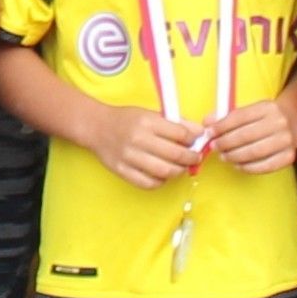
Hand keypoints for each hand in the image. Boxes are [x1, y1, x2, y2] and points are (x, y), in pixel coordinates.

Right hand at [86, 104, 212, 190]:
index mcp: (147, 121)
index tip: (196, 141)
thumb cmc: (127, 119)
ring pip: (165, 171)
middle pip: (176, 155)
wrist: (96, 127)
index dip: (194, 139)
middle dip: (192, 158)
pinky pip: (149, 183)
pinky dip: (161, 181)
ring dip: (179, 171)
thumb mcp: (150, 114)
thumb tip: (200, 133)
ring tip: (180, 167)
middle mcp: (138, 139)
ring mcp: (129, 157)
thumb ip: (175, 123)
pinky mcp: (122, 171)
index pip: (181, 134)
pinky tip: (162, 175)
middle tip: (194, 158)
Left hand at [211, 97, 296, 174]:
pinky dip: (248, 168)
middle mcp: (279, 123)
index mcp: (267, 108)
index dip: (221, 126)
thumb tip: (206, 123)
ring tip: (224, 156)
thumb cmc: (264, 118)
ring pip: (255, 152)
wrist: (294, 122)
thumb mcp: (249, 111)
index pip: (240, 117)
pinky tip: (238, 165)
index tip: (209, 133)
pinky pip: (266, 166)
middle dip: (226, 143)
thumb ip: (227, 116)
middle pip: (246, 136)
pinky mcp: (289, 156)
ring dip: (235, 156)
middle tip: (215, 147)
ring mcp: (286, 140)